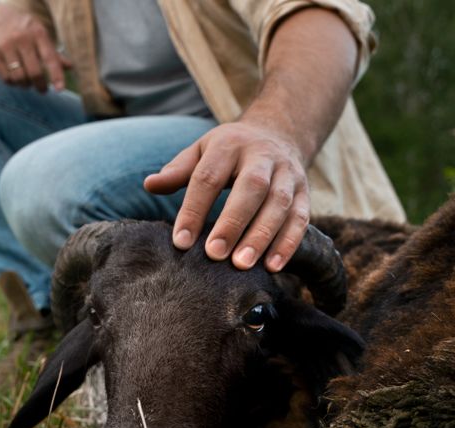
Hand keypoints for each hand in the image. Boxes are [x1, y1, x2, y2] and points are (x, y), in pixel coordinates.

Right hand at [0, 3, 70, 91]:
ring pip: (19, 77)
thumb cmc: (25, 31)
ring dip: (26, 85)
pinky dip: (13, 83)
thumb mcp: (40, 36)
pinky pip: (6, 78)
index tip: (60, 89)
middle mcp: (22, 39)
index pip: (50, 58)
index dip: (56, 75)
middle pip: (34, 72)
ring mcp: (6, 46)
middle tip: (43, 89)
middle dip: (41, 85)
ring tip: (28, 83)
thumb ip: (54, 53)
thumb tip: (70, 67)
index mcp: (38, 34)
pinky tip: (16, 79)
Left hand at [144, 121, 309, 271]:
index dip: (194, 209)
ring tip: (242, 265)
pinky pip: (301, 218)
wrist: (278, 133)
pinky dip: (288, 243)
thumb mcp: (201, 151)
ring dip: (262, 236)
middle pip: (252, 187)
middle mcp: (263, 156)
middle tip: (216, 254)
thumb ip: (177, 170)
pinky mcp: (305, 192)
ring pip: (279, 204)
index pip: (208, 177)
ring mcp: (288, 174)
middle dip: (234, 222)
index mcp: (229, 144)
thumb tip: (149, 185)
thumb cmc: (229, 151)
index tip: (181, 241)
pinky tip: (273, 267)